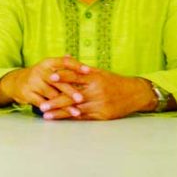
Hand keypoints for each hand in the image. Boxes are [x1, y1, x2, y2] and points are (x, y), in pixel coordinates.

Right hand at [0, 56, 83, 115]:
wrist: (15, 82)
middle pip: (58, 81)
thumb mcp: (48, 67)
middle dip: (70, 91)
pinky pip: (43, 103)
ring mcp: (33, 83)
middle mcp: (40, 71)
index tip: (89, 71)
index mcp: (47, 63)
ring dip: (65, 105)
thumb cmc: (39, 76)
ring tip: (76, 112)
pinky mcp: (27, 94)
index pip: (64, 62)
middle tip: (81, 98)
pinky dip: (53, 110)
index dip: (76, 66)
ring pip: (51, 95)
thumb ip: (63, 65)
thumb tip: (77, 59)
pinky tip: (61, 115)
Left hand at [40, 66, 154, 119]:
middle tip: (41, 105)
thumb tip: (63, 56)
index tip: (49, 77)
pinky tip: (61, 120)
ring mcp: (99, 104)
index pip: (75, 76)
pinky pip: (84, 117)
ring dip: (60, 114)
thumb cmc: (113, 81)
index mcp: (94, 78)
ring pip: (76, 109)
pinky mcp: (102, 115)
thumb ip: (79, 67)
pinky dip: (71, 118)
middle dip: (55, 102)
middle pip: (72, 97)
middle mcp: (96, 91)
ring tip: (46, 116)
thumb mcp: (98, 72)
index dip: (62, 76)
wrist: (136, 94)